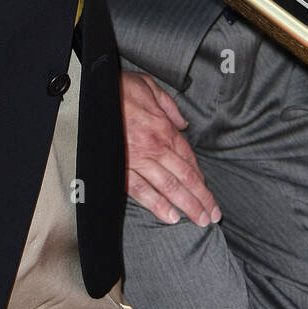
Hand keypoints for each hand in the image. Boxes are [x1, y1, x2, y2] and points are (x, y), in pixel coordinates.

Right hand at [120, 69, 220, 225]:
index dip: (201, 178)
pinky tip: (170, 217)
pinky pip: (141, 190)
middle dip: (202, 199)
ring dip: (187, 206)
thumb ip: (169, 106)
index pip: (189, 158)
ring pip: (169, 187)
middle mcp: (155, 147)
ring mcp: (138, 159)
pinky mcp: (120, 168)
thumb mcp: (150, 87)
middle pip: (186, 178)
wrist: (94, 91)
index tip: (208, 191)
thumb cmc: (120, 88)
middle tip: (213, 216)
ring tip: (200, 221)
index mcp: (163, 128)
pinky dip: (157, 205)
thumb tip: (183, 122)